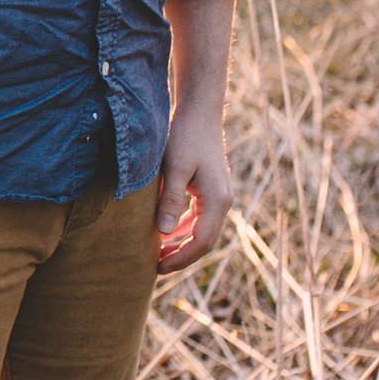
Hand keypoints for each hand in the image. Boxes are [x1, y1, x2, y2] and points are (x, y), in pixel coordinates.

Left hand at [155, 109, 233, 272]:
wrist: (199, 111)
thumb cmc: (186, 136)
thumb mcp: (175, 168)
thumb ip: (171, 200)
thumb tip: (165, 233)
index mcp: (217, 200)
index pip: (201, 242)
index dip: (180, 258)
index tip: (158, 267)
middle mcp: (223, 201)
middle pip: (205, 241)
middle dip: (182, 256)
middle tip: (155, 267)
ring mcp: (219, 196)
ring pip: (202, 231)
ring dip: (182, 244)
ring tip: (158, 254)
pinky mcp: (210, 189)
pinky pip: (199, 218)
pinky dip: (184, 228)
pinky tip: (166, 232)